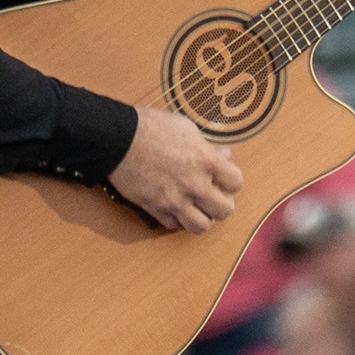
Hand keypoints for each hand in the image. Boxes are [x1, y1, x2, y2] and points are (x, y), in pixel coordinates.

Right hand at [109, 106, 242, 232]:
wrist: (118, 139)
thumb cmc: (151, 128)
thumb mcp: (186, 128)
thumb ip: (208, 146)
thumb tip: (224, 156)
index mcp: (206, 161)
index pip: (236, 183)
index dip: (231, 181)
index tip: (223, 178)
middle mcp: (194, 185)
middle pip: (225, 210)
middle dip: (221, 203)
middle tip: (212, 195)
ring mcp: (175, 200)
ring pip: (201, 226)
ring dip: (201, 217)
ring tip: (195, 207)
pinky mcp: (155, 208)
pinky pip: (174, 225)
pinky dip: (177, 220)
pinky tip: (175, 208)